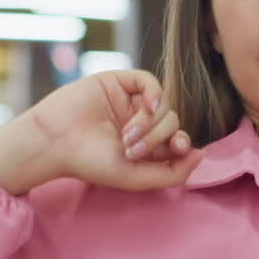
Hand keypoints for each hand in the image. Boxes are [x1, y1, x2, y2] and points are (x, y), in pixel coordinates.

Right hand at [0, 70, 202, 193]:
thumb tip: (202, 154)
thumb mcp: (136, 178)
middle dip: (159, 137)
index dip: (183, 143)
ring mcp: (129, 101)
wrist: (56, 142)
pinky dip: (154, 93)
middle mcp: (139, 122)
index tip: (177, 149)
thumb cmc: (91, 163)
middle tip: (133, 149)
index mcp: (145, 145)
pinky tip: (145, 106)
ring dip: (152, 122)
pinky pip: (148, 81)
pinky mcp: (118, 82)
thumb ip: (173, 173)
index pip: (177, 140)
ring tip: (127, 137)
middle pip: (172, 121)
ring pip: (163, 103)